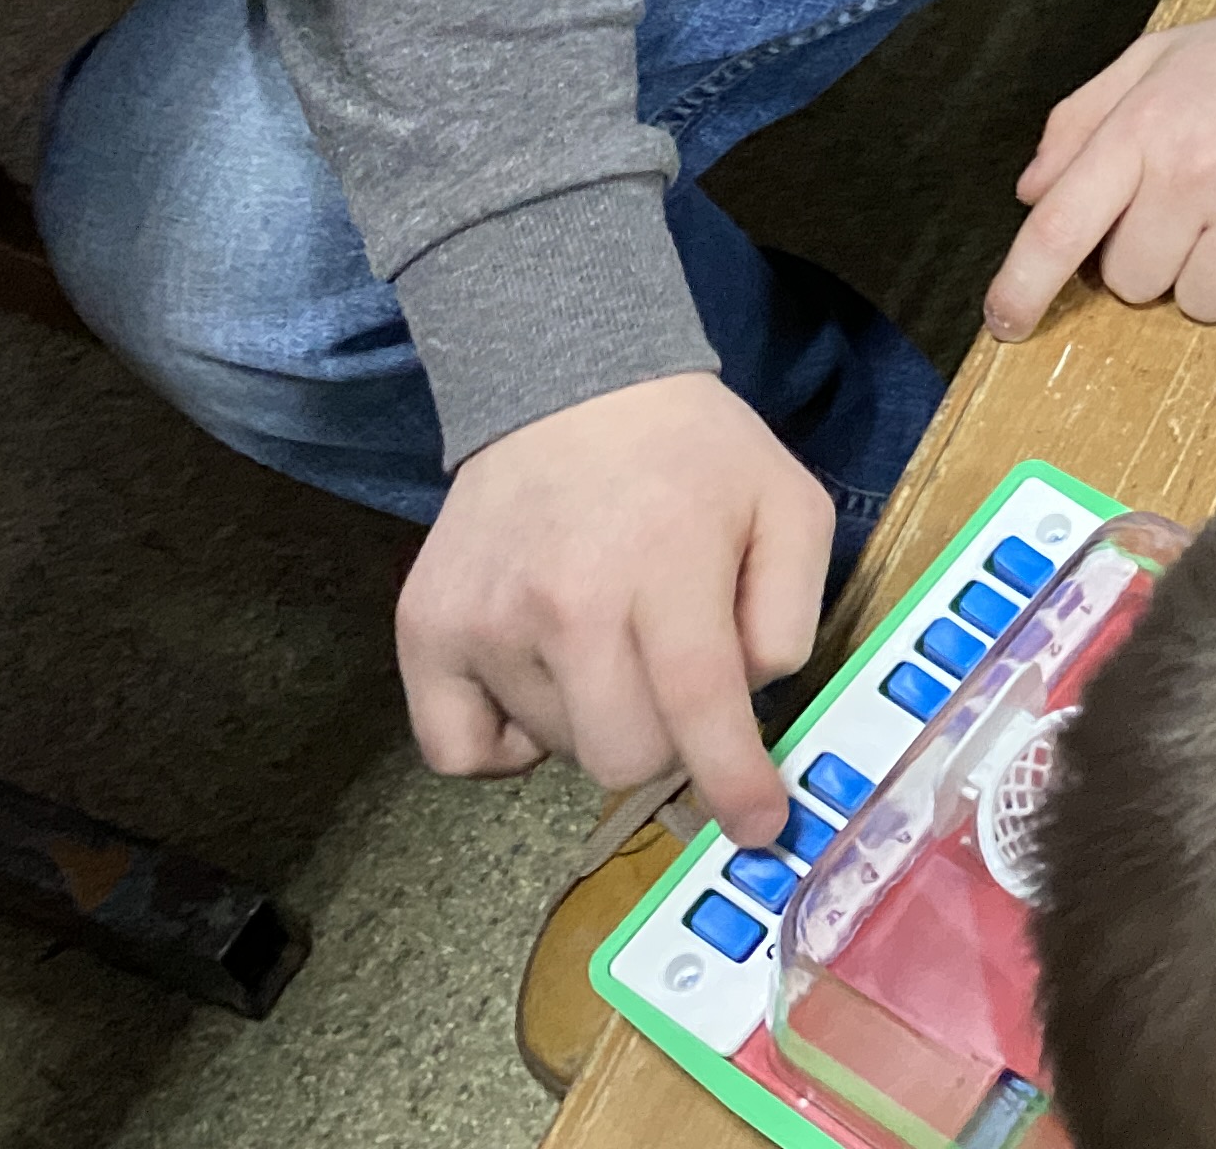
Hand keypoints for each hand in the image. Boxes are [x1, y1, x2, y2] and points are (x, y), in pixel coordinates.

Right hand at [396, 372, 831, 844]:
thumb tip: (748, 703)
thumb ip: (789, 613)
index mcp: (664, 567)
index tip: (761, 827)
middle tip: (676, 682)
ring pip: (558, 751)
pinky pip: (460, 752)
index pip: (699, 711)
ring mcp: (486, 622)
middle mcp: (565, 604)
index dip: (735, 785)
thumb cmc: (693, 456)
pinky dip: (505, 741)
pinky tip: (544, 681)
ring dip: (597, 721)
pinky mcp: (426, 630)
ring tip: (609, 641)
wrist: (569, 387)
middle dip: (671, 741)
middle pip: (624, 756)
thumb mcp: (788, 507)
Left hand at [986, 0, 1215, 340]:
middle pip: (1136, 283)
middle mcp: (1197, 177)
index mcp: (1147, 128)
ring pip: (1206, 306)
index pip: (1059, 230)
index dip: (1021, 288)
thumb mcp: (1163, 56)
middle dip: (1160, 255)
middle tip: (1207, 203)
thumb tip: (1033, 192)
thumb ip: (1085, 118)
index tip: (1005, 324)